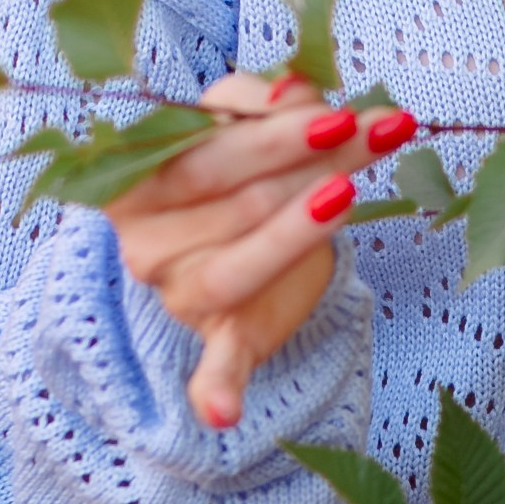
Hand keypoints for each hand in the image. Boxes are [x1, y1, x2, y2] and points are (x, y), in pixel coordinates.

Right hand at [105, 72, 400, 430]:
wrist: (243, 234)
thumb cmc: (240, 166)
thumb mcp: (240, 119)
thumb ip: (261, 98)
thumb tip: (293, 89)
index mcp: (134, 180)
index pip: (204, 157)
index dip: (273, 137)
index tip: (337, 116)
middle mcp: (143, 243)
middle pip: (232, 204)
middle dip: (310, 165)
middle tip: (371, 133)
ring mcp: (179, 295)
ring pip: (239, 266)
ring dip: (300, 230)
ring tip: (350, 192)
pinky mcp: (220, 338)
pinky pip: (213, 368)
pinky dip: (215, 392)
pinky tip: (221, 414)